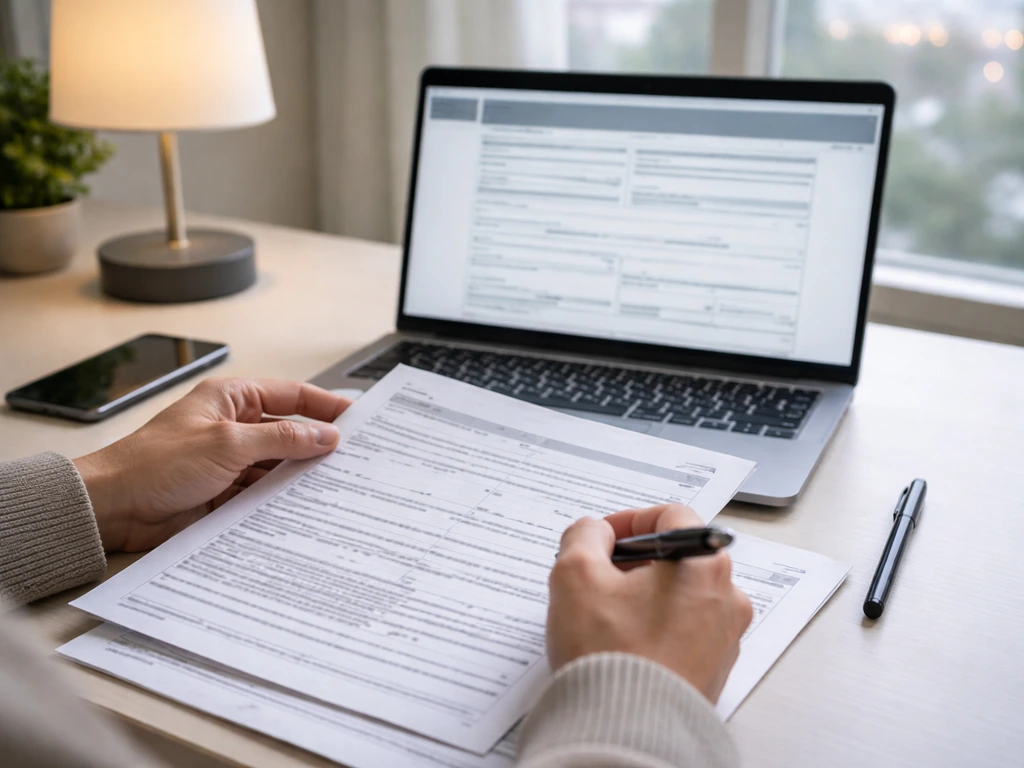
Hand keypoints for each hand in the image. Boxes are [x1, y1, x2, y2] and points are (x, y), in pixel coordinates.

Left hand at [73, 378, 350, 552]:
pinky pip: (264, 493)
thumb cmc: (154, 464)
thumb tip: (325, 435)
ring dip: (301, 477)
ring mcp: (230, 461)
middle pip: (289, 432)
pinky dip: (282, 500)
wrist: (113, 508)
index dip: (325, 406)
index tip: (357, 419)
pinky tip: (305, 508)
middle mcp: (233, 427)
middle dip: (318, 446)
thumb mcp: (227, 444)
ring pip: (279, 466)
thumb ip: (282, 438)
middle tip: (355, 459)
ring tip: (337, 487)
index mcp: (231, 399)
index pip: (291, 395)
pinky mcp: (225, 492)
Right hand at [546, 504, 752, 702]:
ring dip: (642, 597)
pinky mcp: (713, 670)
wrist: (628, 730)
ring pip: (679, 597)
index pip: (670, 516)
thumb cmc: (610, 654)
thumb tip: (595, 533)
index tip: (602, 538)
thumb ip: (584, 535)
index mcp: (704, 564)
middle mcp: (727, 598)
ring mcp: (724, 637)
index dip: (628, 520)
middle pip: (677, 558)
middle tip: (597, 578)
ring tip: (605, 617)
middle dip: (633, 562)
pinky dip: (654, 629)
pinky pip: (683, 633)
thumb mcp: (575, 574)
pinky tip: (622, 645)